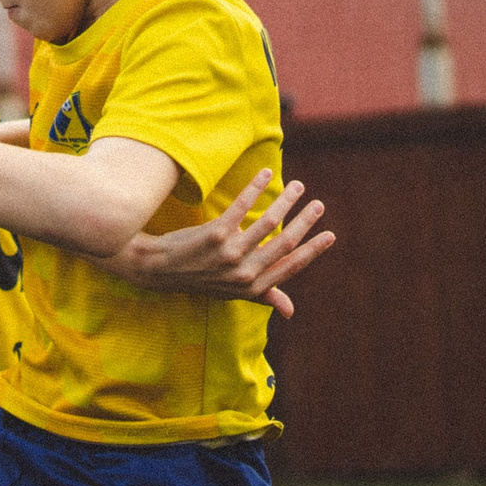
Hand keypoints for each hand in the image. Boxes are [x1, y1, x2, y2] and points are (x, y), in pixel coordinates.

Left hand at [107, 169, 333, 316]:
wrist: (155, 269)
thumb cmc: (196, 278)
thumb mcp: (230, 292)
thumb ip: (262, 296)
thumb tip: (290, 312)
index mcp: (250, 288)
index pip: (290, 267)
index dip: (312, 251)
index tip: (330, 235)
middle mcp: (242, 274)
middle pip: (283, 243)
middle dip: (304, 222)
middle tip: (318, 204)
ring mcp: (228, 254)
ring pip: (267, 223)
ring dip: (285, 202)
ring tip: (297, 186)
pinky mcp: (214, 234)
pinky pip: (241, 207)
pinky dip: (255, 188)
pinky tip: (265, 174)